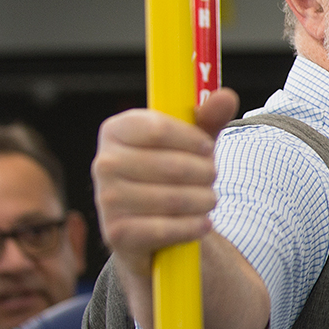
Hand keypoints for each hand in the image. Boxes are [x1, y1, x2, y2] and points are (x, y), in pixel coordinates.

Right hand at [91, 87, 239, 281]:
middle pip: (171, 165)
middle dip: (204, 174)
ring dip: (203, 201)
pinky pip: (165, 229)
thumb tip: (225, 96)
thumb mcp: (191, 144)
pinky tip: (201, 224)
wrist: (151, 229)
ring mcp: (106, 200)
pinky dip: (191, 227)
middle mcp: (103, 163)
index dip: (192, 139)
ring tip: (209, 200)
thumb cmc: (171, 175)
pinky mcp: (116, 233)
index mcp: (116, 130)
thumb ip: (208, 118)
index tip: (208, 148)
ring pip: (172, 198)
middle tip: (212, 178)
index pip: (158, 128)